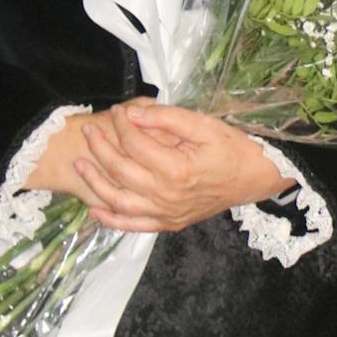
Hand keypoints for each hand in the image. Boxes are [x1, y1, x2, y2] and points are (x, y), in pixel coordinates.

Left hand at [34, 102, 288, 233]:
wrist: (256, 179)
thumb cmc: (233, 148)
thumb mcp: (205, 124)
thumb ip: (167, 118)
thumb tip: (132, 113)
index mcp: (177, 169)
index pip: (136, 144)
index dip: (122, 124)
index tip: (116, 110)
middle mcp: (168, 195)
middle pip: (121, 171)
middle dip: (100, 148)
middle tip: (90, 130)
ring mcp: (167, 213)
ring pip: (120, 201)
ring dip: (96, 183)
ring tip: (80, 164)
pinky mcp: (170, 223)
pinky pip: (134, 226)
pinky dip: (112, 220)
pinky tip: (94, 209)